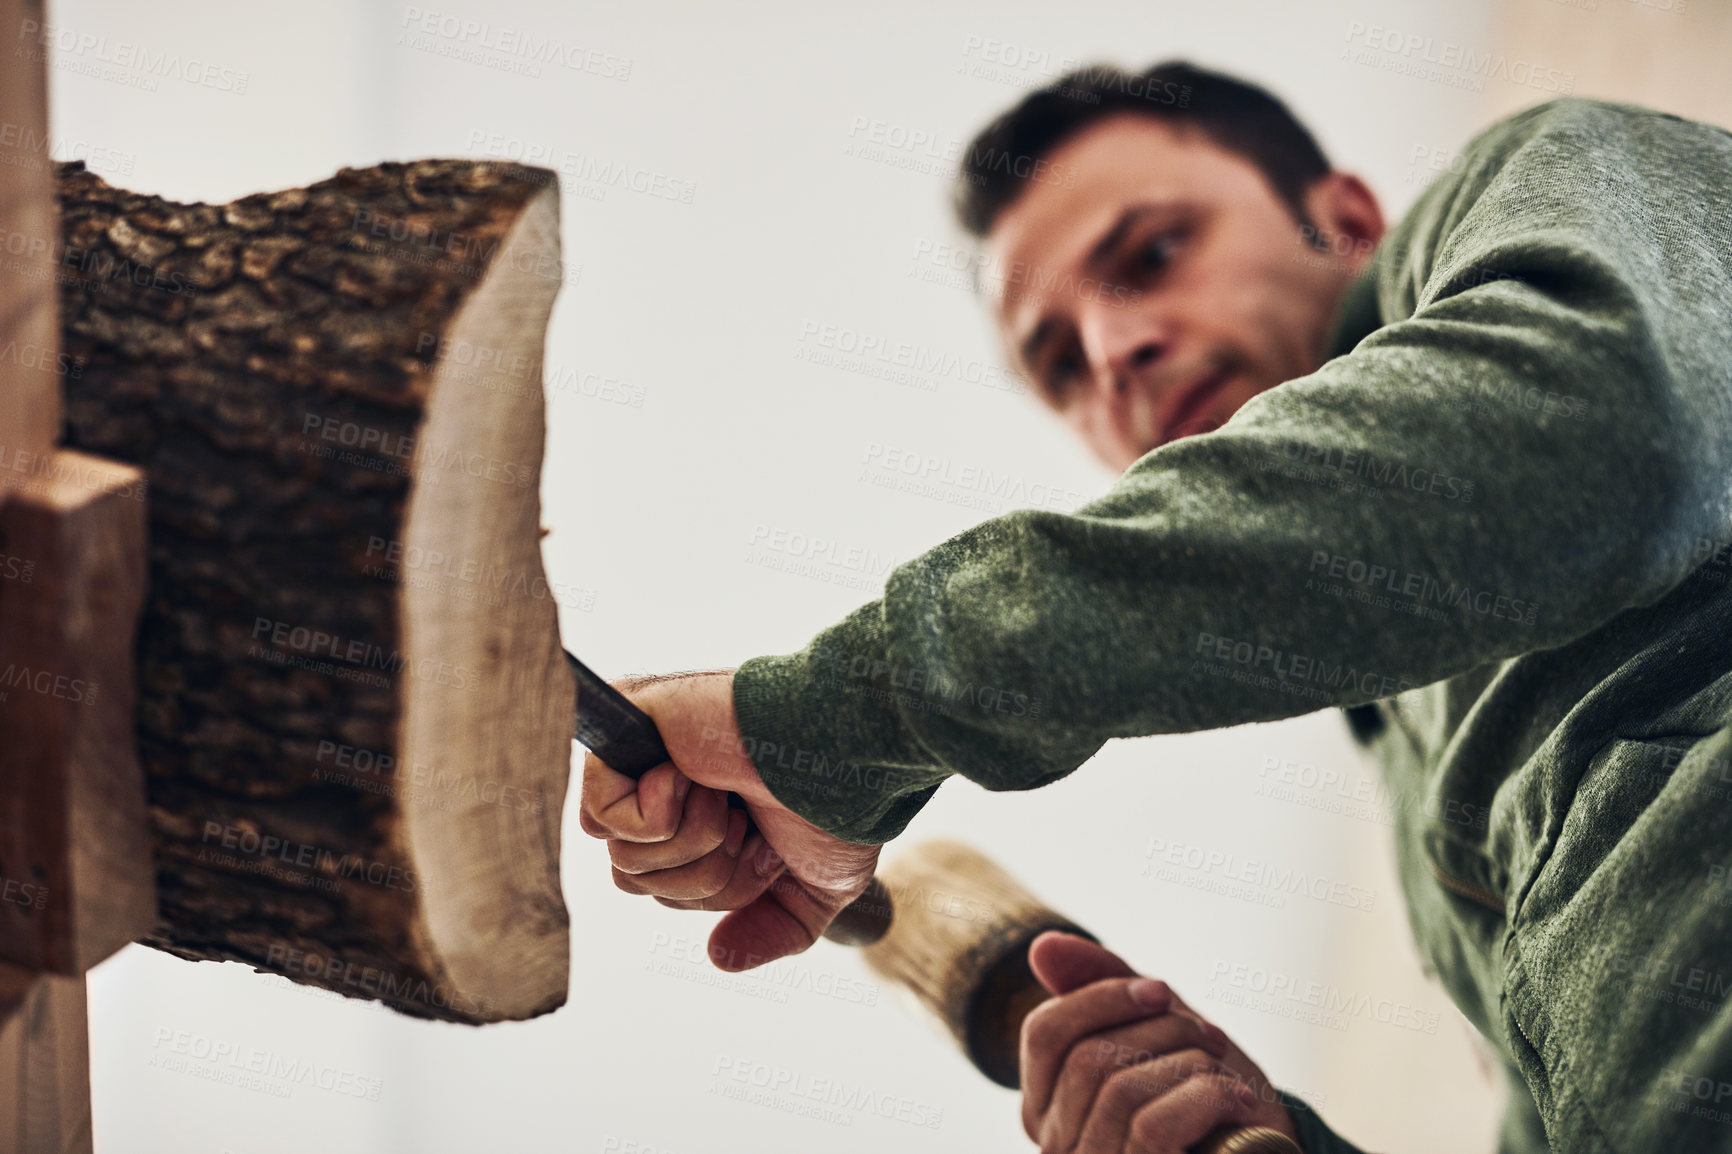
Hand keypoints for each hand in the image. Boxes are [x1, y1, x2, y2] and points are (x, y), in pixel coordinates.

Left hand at [577, 669, 879, 970]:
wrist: (844, 757)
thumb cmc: (839, 802)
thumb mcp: (820, 885)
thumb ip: (777, 927)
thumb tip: (719, 958)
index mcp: (700, 811)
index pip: (664, 889)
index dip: (720, 888)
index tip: (769, 847)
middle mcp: (662, 783)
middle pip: (637, 881)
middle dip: (708, 873)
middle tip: (748, 821)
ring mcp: (640, 755)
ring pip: (623, 858)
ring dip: (695, 842)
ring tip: (728, 796)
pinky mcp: (622, 730)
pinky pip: (601, 818)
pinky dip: (662, 816)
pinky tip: (696, 777)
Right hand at [1020, 932, 1298, 1153]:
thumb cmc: (1205, 1102)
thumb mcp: (1157, 1033)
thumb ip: (1104, 986)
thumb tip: (1044, 945)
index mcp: (1045, 1105)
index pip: (1044, 1032)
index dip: (1101, 998)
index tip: (1161, 991)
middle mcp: (1055, 1146)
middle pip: (1087, 1056)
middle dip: (1163, 1030)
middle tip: (1211, 1039)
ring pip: (1121, 1089)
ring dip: (1192, 1064)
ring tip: (1226, 1074)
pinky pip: (1153, 1127)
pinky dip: (1207, 1098)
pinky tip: (1237, 1100)